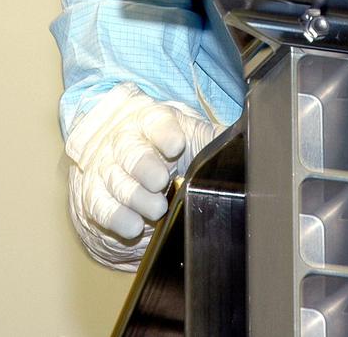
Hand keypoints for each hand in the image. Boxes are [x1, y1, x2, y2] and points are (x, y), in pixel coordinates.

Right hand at [65, 83, 218, 267]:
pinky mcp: (94, 195)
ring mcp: (107, 168)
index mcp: (152, 122)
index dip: (165, 132)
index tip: (176, 145)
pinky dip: (115, 217)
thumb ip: (218, 141)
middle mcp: (126, 142)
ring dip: (133, 196)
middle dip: (144, 166)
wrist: (130, 159)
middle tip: (161, 181)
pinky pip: (100, 206)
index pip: (157, 122)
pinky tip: (132, 226)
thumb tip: (252, 140)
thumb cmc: (173, 150)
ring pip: (114, 179)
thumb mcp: (196, 138)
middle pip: (131, 151)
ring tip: (155, 209)